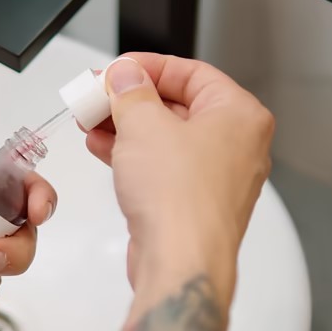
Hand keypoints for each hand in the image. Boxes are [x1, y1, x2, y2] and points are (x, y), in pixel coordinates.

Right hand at [86, 53, 273, 312]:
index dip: (148, 67)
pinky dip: (134, 155)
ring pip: (167, 139)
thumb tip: (125, 76)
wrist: (180, 263)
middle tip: (99, 95)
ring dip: (127, 127)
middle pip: (178, 106)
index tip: (117, 69)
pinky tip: (103, 148)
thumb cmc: (180, 200)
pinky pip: (164, 168)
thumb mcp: (144, 124)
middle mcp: (236, 146)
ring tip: (92, 120)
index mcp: (239, 116)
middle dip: (132, 99)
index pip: (191, 73)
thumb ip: (131, 92)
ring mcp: (217, 178)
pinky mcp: (195, 204)